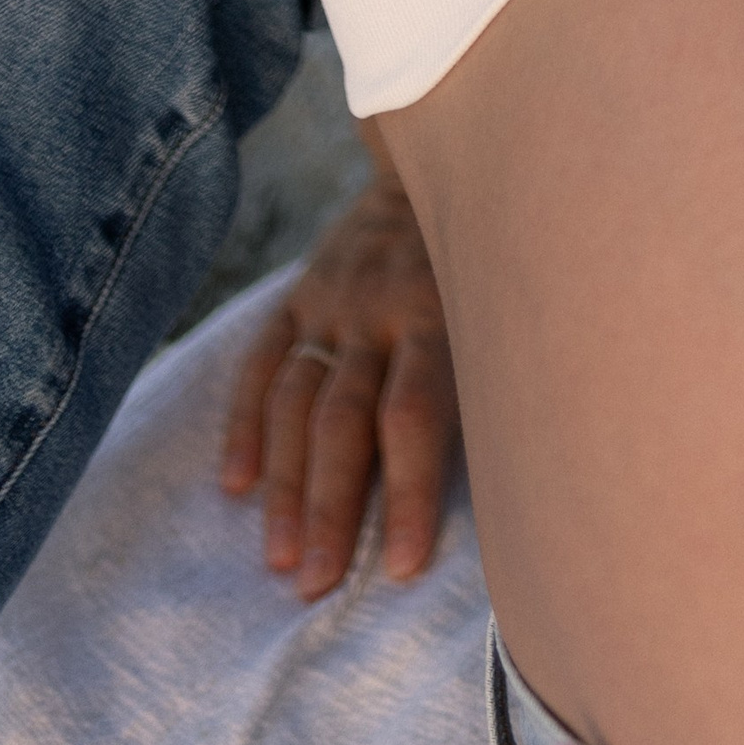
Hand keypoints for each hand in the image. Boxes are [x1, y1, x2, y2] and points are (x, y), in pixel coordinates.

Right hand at [218, 156, 457, 598]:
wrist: (440, 159)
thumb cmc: (488, 258)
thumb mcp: (501, 304)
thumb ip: (485, 375)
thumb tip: (507, 483)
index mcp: (437, 315)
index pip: (415, 416)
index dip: (406, 493)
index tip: (400, 567)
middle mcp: (377, 310)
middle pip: (344, 422)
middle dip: (329, 509)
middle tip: (316, 586)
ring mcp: (330, 301)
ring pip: (295, 403)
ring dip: (284, 486)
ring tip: (279, 560)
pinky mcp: (297, 294)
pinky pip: (260, 364)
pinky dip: (244, 426)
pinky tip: (236, 486)